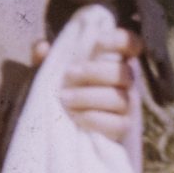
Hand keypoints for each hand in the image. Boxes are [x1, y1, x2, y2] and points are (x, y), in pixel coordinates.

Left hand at [44, 24, 138, 142]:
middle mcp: (125, 83)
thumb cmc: (58, 95)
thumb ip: (44, 59)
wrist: (56, 132)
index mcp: (112, 62)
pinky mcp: (122, 129)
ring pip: (119, 98)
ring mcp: (126, 107)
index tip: (98, 41)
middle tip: (69, 74)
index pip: (131, 45)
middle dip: (95, 72)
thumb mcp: (46, 76)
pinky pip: (117, 123)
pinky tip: (76, 117)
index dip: (120, 40)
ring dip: (88, 96)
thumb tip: (42, 47)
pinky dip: (94, 118)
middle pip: (125, 72)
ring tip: (64, 98)